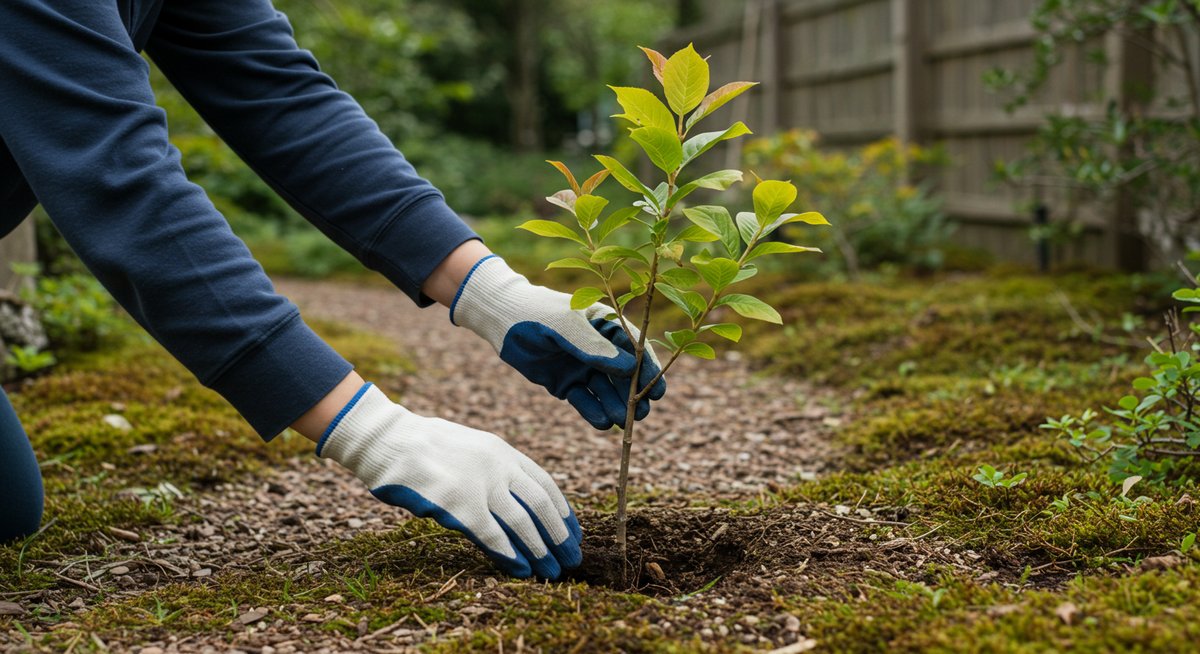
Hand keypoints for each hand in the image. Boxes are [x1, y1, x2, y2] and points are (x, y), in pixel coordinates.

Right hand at [317, 383, 581, 578]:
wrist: (389, 440)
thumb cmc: (423, 446)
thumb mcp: (470, 446)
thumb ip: (493, 467)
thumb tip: (512, 495)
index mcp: (502, 451)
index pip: (545, 484)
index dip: (562, 511)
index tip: (573, 532)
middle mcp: (498, 466)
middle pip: (540, 505)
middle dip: (559, 535)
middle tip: (572, 557)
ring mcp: (479, 485)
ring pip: (522, 522)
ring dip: (540, 550)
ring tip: (553, 571)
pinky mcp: (459, 504)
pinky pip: (492, 535)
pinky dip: (510, 554)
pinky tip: (522, 570)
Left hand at [450, 255, 666, 429]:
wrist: (501, 320)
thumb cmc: (538, 314)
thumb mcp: (566, 327)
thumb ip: (595, 348)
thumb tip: (630, 368)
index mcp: (605, 325)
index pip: (634, 349)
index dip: (648, 370)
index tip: (657, 390)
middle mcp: (598, 348)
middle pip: (623, 375)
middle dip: (633, 394)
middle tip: (641, 413)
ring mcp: (582, 367)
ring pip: (605, 391)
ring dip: (615, 406)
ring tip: (623, 421)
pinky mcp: (565, 383)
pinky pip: (583, 400)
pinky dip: (593, 412)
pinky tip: (603, 423)